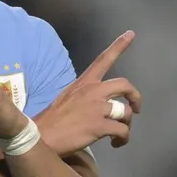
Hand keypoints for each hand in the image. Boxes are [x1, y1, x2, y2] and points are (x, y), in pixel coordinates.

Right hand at [37, 31, 141, 154]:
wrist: (40, 137)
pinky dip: (123, 139)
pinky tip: (115, 143)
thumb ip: (83, 97)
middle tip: (137, 109)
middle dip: (136, 97)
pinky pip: (123, 131)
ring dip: (127, 124)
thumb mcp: (65, 99)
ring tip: (119, 134)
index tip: (131, 33)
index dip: (119, 46)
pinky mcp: (99, 126)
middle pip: (124, 85)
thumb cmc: (51, 120)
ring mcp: (97, 108)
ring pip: (126, 112)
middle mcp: (92, 91)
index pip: (103, 60)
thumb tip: (96, 106)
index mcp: (83, 83)